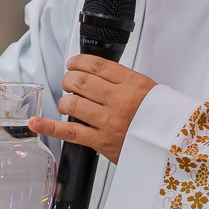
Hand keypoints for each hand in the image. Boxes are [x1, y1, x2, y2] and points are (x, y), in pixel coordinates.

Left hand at [31, 57, 155, 165]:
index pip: (96, 64)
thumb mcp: (149, 90)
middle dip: (69, 79)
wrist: (173, 147)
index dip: (78, 62)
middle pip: (79, 81)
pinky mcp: (101, 142)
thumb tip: (95, 73)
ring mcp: (109, 122)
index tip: (73, 63)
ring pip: (72, 103)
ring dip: (65, 100)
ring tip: (70, 102)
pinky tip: (35, 122)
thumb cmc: (161, 118)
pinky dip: (49, 126)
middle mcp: (119, 100)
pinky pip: (69, 132)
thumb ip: (123, 81)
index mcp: (133, 83)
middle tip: (71, 83)